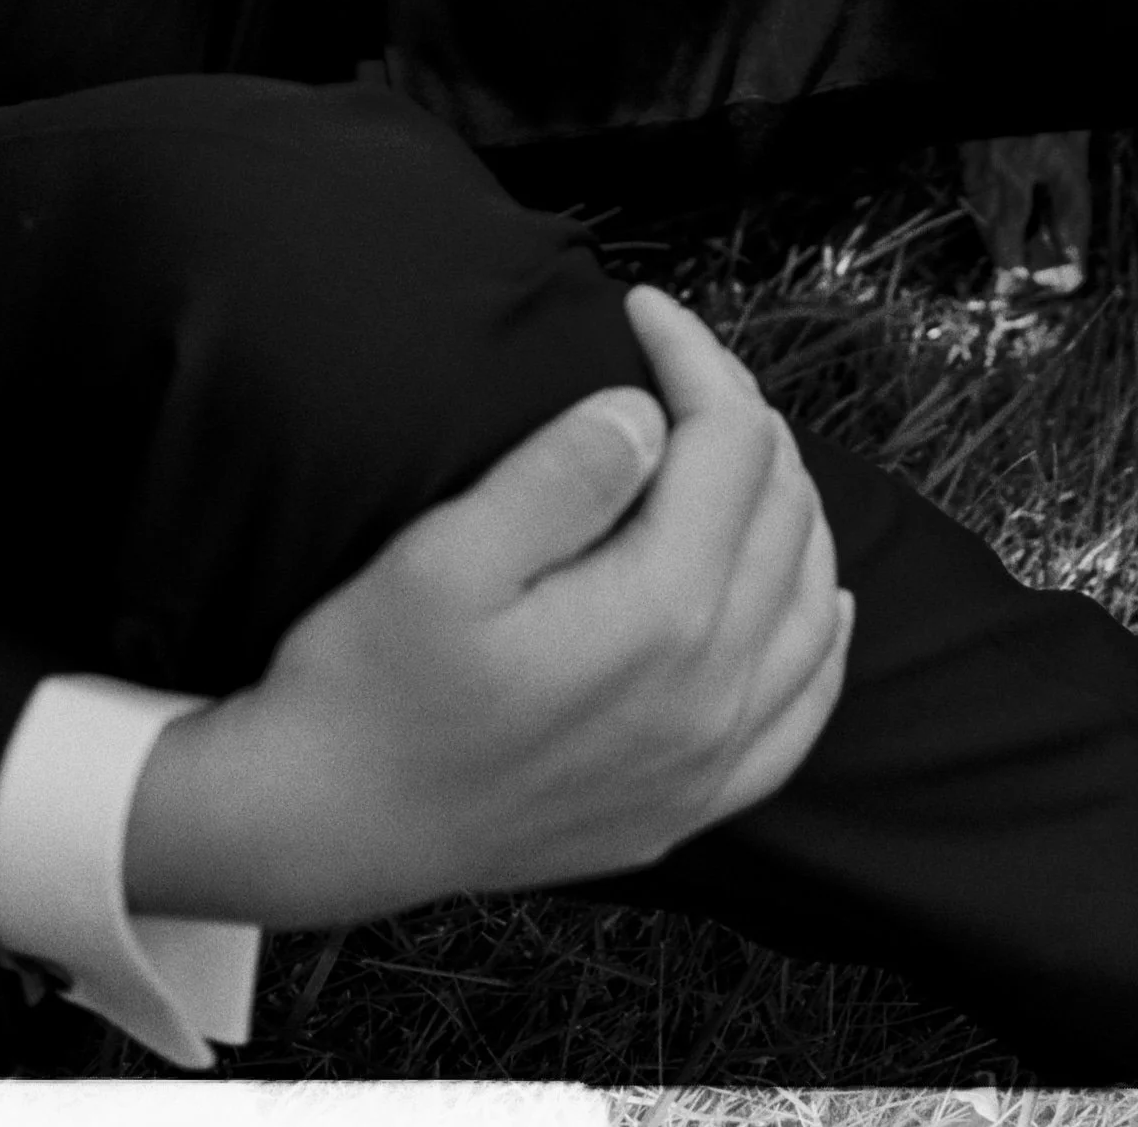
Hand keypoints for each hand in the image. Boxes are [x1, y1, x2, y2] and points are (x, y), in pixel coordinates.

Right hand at [122, 287, 852, 929]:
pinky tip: (816, 603)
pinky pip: (798, 716)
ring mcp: (705, 762)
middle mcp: (709, 693)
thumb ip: (561, 475)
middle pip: (781, 512)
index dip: (695, 355)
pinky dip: (817, 642)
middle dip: (740, 415)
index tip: (638, 309)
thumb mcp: (442, 558)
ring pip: (807, 604)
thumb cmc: (366, 682)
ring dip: (788, 509)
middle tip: (672, 366)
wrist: (320, 829)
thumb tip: (647, 412)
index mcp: (659, 615)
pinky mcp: (684, 807)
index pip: (729, 444)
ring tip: (733, 449)